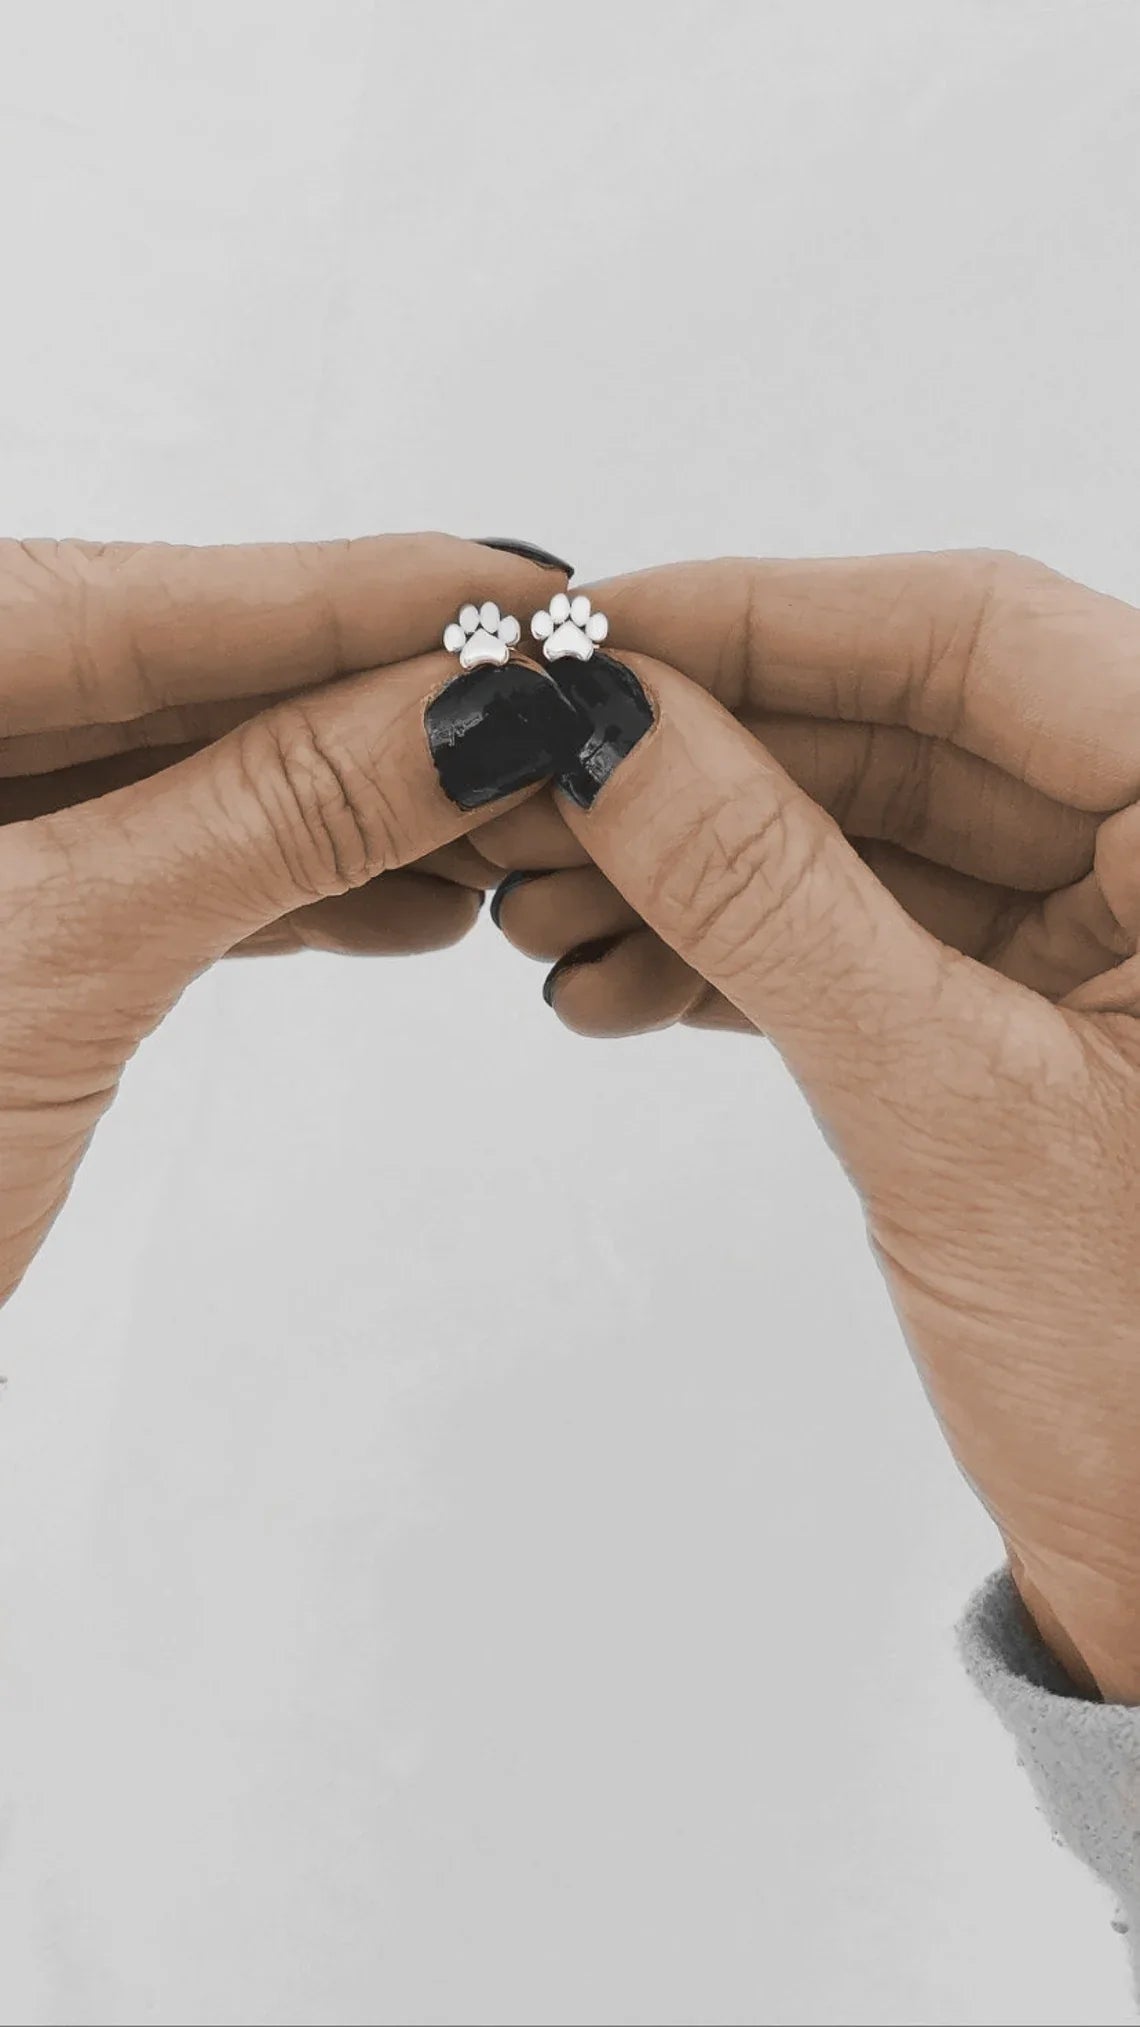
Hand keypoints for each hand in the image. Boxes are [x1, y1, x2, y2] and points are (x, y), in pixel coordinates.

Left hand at [0, 533, 562, 1302]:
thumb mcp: (55, 961)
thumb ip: (269, 815)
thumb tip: (470, 710)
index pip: (156, 598)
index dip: (361, 593)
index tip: (523, 591)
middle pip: (181, 679)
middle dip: (378, 703)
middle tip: (550, 711)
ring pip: (182, 781)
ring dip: (350, 808)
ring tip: (509, 822)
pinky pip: (153, 875)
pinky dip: (280, 892)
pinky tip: (410, 903)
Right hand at [499, 551, 1139, 1701]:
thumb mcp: (947, 1111)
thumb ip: (769, 899)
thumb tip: (608, 728)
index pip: (982, 638)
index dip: (772, 616)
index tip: (595, 630)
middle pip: (909, 732)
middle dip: (705, 763)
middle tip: (530, 784)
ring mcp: (1114, 943)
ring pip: (875, 839)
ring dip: (700, 868)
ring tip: (541, 918)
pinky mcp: (1045, 1027)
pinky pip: (876, 941)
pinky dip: (745, 957)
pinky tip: (614, 984)